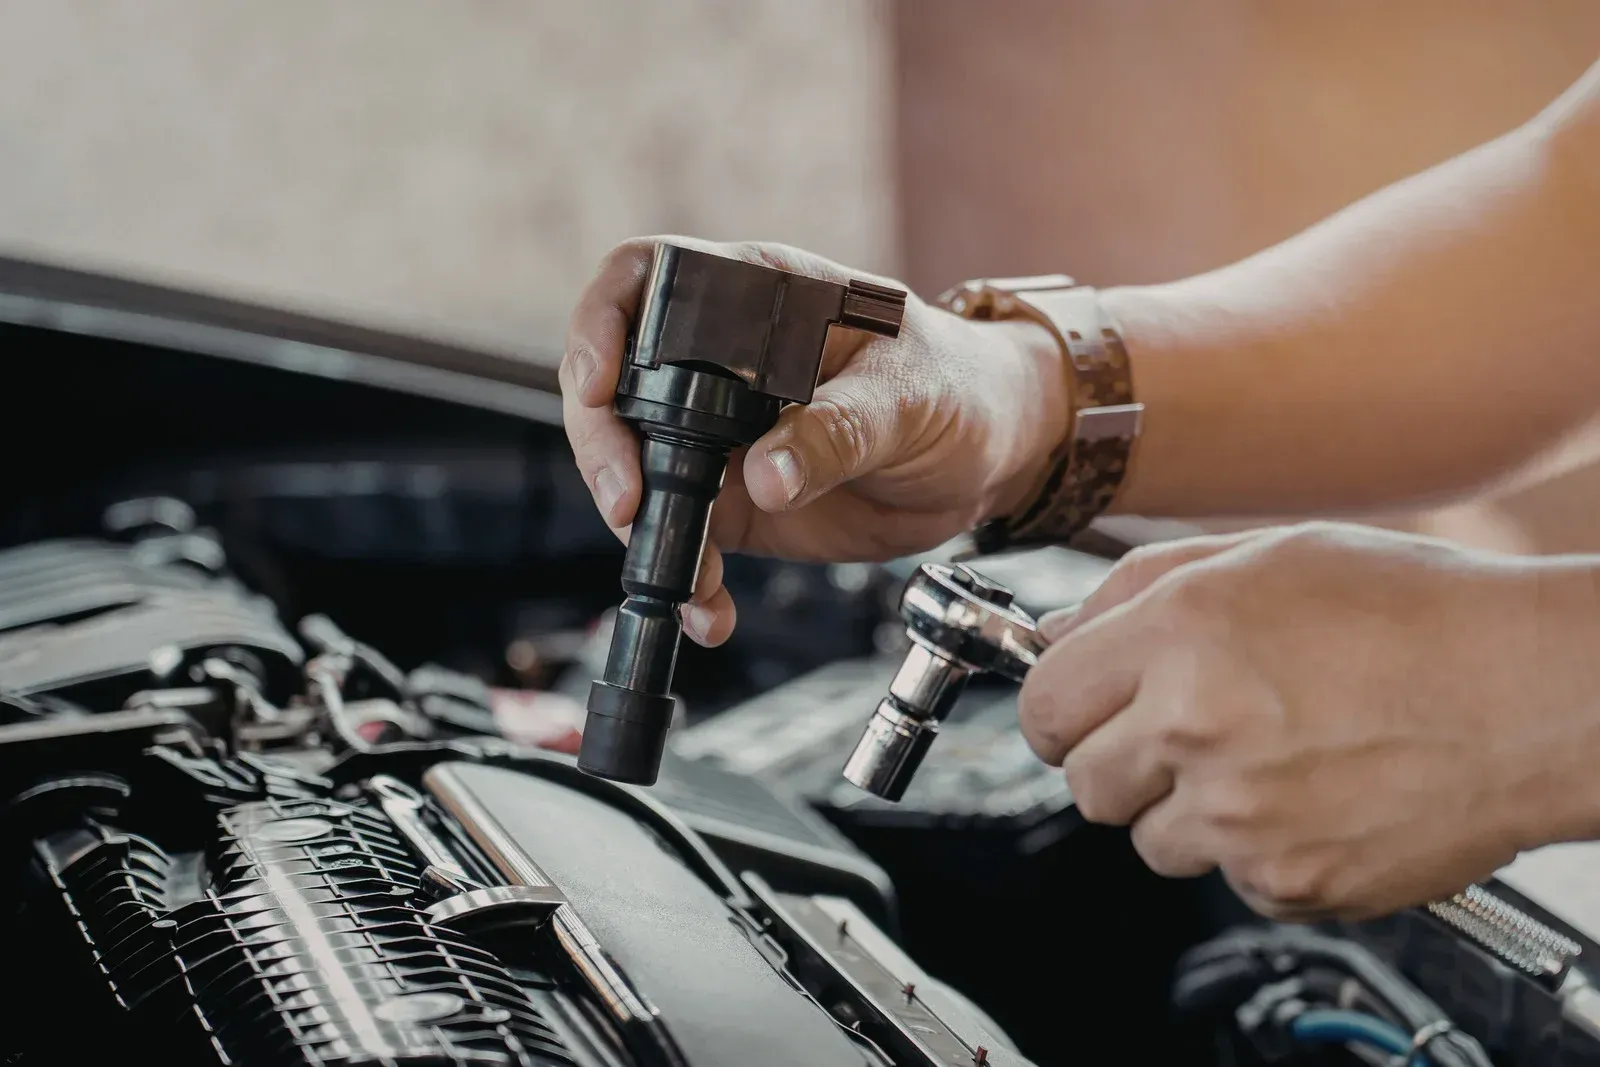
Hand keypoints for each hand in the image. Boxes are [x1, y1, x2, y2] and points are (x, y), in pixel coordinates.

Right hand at [561, 237, 1066, 646]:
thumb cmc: (958, 386)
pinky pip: (687, 540)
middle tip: (629, 502)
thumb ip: (839, 429)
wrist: (989, 455)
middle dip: (605, 449)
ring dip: (643, 529)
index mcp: (754, 299)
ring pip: (638, 472)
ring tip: (688, 576)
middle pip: (615, 388)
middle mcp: (718, 363)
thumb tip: (766, 474)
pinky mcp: (737, 501)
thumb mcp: (909, 397)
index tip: (597, 384)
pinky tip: (711, 608)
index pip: (642, 283)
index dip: (598, 327)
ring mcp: (721, 436)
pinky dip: (690, 581)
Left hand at [1017, 521, 1599, 920]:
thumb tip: (1057, 631)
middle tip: (1181, 736)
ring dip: (1186, 811)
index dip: (1056, 710)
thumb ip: (1140, 589)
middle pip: (1082, 782)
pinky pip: (1227, 877)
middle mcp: (1194, 725)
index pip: (1044, 701)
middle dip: (1117, 761)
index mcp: (1179, 631)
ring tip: (1268, 761)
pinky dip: (1258, 850)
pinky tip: (1314, 797)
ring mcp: (1238, 814)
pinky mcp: (1285, 882)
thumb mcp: (1267, 556)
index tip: (1076, 714)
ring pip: (1148, 840)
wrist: (1535, 696)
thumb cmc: (1415, 614)